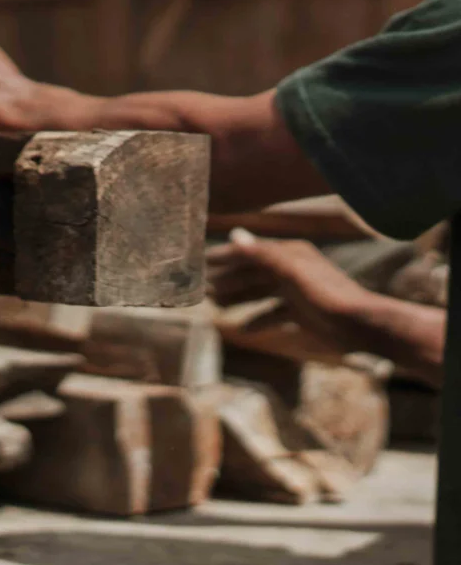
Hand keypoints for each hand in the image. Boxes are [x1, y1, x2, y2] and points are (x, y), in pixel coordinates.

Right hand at [208, 229, 373, 342]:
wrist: (362, 325)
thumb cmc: (327, 295)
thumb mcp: (292, 272)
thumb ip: (263, 254)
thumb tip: (234, 235)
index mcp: (290, 254)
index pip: (251, 252)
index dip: (227, 256)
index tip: (202, 262)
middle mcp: (292, 269)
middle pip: (253, 273)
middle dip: (229, 279)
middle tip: (204, 288)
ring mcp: (297, 292)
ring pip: (260, 292)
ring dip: (240, 298)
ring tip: (217, 306)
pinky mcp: (302, 312)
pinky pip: (273, 313)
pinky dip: (257, 319)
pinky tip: (243, 329)